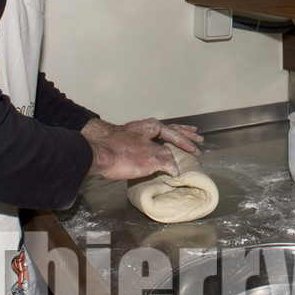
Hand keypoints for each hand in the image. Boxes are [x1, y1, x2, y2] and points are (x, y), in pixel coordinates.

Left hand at [82, 118, 202, 180]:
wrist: (97, 154)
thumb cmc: (123, 155)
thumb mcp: (150, 159)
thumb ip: (166, 161)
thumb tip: (176, 168)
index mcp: (153, 127)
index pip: (175, 135)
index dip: (187, 144)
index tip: (197, 151)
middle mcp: (145, 127)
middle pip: (170, 129)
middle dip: (184, 133)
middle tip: (198, 137)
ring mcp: (136, 133)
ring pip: (160, 133)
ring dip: (173, 135)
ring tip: (182, 136)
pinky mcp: (128, 141)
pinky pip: (151, 139)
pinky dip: (160, 142)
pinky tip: (159, 147)